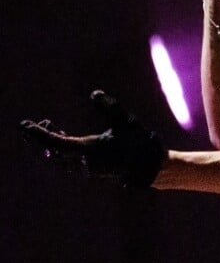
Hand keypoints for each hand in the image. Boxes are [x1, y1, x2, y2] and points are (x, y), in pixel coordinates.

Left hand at [20, 90, 165, 186]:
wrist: (152, 167)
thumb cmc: (140, 143)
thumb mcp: (126, 121)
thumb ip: (109, 106)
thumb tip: (94, 94)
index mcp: (89, 151)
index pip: (55, 144)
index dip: (38, 134)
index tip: (24, 125)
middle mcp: (84, 163)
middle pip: (50, 153)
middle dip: (36, 140)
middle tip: (25, 127)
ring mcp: (86, 168)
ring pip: (57, 158)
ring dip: (47, 143)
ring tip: (45, 124)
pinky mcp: (90, 168)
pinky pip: (66, 159)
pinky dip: (58, 147)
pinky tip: (59, 133)